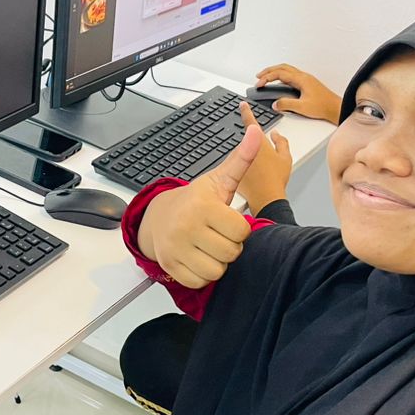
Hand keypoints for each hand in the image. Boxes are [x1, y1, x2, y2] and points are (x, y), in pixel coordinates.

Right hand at [137, 125, 261, 288]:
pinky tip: (198, 257)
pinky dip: (203, 274)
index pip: (242, 231)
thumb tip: (257, 133)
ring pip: (218, 271)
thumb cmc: (195, 201)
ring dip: (218, 262)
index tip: (228, 220)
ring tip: (209, 246)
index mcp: (202, 207)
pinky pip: (201, 281)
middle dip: (229, 245)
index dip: (240, 228)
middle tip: (217, 234)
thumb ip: (241, 160)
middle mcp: (186, 228)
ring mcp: (176, 249)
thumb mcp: (219, 180)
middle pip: (231, 253)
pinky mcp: (171, 267)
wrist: (157, 217)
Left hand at [234, 101, 292, 213]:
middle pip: (247, 142)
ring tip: (262, 173)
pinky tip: (255, 178)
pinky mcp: (232, 173)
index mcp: (257, 143)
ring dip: (250, 160)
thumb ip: (281, 142)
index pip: (250, 122)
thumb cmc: (276, 179)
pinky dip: (246, 170)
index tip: (242, 104)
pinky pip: (238, 167)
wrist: (266, 199)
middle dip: (254, 148)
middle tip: (266, 161)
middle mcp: (244, 150)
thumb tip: (275, 134)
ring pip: (242, 155)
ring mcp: (236, 162)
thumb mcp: (286, 158)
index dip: (246, 111)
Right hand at [255, 63, 341, 124]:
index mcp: (301, 79)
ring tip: (266, 77)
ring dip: (275, 72)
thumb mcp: (302, 107)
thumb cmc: (323, 106)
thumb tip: (275, 103)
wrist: (336, 108)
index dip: (267, 78)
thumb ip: (286, 104)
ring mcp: (306, 79)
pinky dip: (282, 76)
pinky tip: (280, 82)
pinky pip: (291, 75)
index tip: (259, 83)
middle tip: (258, 76)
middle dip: (269, 70)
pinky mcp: (307, 84)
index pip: (280, 74)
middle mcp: (304, 77)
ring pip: (287, 70)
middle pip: (282, 67)